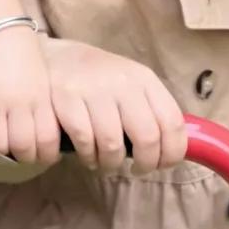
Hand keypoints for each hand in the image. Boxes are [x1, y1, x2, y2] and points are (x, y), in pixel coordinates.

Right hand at [0, 24, 59, 164]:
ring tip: (4, 145)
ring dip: (2, 149)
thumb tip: (47, 144)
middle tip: (22, 154)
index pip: (46, 140)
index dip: (45, 155)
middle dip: (23, 157)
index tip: (42, 156)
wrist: (0, 32)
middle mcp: (19, 101)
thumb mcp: (44, 83)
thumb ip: (45, 110)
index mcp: (41, 97)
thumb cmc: (27, 60)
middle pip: (22, 146)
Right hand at [47, 47, 186, 174]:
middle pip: (147, 137)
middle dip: (145, 164)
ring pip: (112, 145)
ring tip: (106, 162)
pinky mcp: (66, 97)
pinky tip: (87, 155)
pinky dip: (87, 157)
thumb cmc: (99, 79)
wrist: (56, 58)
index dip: (172, 152)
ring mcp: (93, 89)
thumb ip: (149, 111)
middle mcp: (122, 82)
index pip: (173, 121)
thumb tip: (170, 152)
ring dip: (110, 163)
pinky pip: (84, 142)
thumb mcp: (130, 84)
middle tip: (137, 170)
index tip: (163, 165)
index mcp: (144, 78)